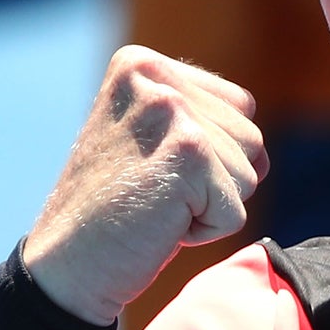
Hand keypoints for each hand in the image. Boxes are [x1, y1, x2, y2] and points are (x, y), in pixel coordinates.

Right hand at [21, 46, 267, 324]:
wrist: (67, 265)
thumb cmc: (113, 211)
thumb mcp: (148, 141)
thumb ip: (198, 120)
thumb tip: (262, 150)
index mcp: (142, 64)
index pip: (240, 107)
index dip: (213, 157)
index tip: (153, 170)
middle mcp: (155, 76)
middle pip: (251, 138)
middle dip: (216, 181)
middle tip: (152, 192)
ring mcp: (172, 110)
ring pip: (250, 173)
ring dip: (211, 204)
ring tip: (155, 205)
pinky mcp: (188, 152)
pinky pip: (237, 210)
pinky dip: (207, 231)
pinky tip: (159, 225)